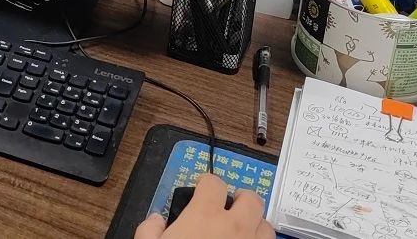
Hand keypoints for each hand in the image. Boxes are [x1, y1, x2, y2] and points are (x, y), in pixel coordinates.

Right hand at [135, 175, 274, 238]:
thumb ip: (150, 230)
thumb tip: (156, 220)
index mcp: (204, 216)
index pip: (214, 183)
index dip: (207, 184)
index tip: (202, 191)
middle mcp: (234, 226)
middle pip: (251, 199)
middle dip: (241, 199)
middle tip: (230, 207)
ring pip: (266, 226)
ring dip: (255, 225)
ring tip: (243, 232)